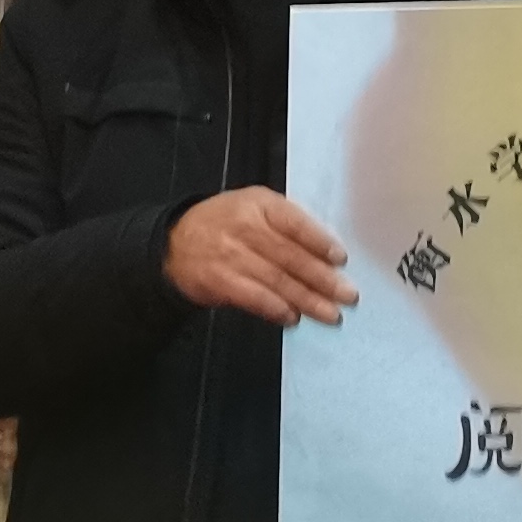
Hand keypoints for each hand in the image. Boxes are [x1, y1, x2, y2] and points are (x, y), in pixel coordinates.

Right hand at [164, 187, 352, 325]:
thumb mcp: (252, 208)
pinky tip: (293, 317)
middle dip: (323, 279)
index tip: (341, 259)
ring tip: (330, 313)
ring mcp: (231, 255)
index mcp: (260, 204)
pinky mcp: (221, 281)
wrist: (173, 244)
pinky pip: (255, 298)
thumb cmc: (224, 224)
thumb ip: (284, 224)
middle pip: (291, 256)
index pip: (296, 223)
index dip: (321, 242)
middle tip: (347, 295)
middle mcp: (246, 227)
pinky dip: (277, 309)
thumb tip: (325, 254)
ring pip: (277, 280)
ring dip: (307, 300)